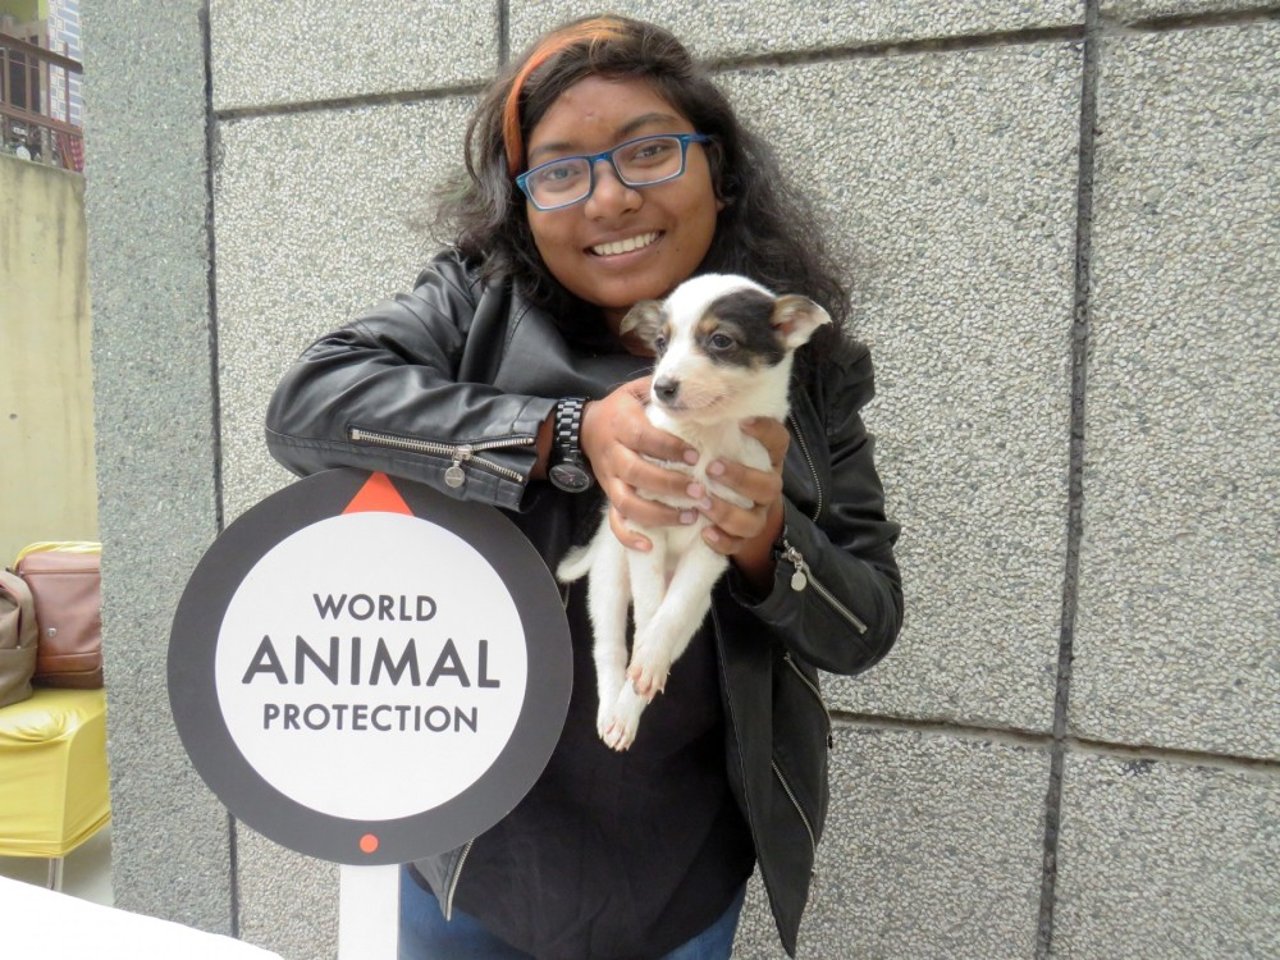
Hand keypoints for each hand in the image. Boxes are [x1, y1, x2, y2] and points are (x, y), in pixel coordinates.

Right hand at [580, 377, 698, 551]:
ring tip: (690, 517)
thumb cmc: (620, 410)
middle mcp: (614, 455)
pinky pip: (614, 521)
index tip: (695, 456)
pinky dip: (629, 536)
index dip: (669, 448)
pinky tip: (650, 546)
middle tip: (700, 491)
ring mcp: (610, 479)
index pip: (644, 438)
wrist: (583, 427)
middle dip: (670, 485)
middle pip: (637, 473)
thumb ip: (659, 390)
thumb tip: (692, 386)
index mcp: (621, 425)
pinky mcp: (608, 496)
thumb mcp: (634, 391)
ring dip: (658, 514)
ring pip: (627, 502)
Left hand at [691, 417, 788, 589]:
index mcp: (767, 458)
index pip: (778, 441)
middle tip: (712, 468)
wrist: (734, 505)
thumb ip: (712, 425)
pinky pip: (737, 545)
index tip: (743, 421)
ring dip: (727, 511)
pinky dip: (722, 541)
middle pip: (769, 485)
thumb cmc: (720, 460)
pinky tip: (705, 532)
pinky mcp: (742, 538)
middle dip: (740, 477)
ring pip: (753, 520)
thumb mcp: (721, 441)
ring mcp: (757, 514)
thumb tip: (683, 400)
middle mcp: (767, 486)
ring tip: (703, 502)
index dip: (765, 431)